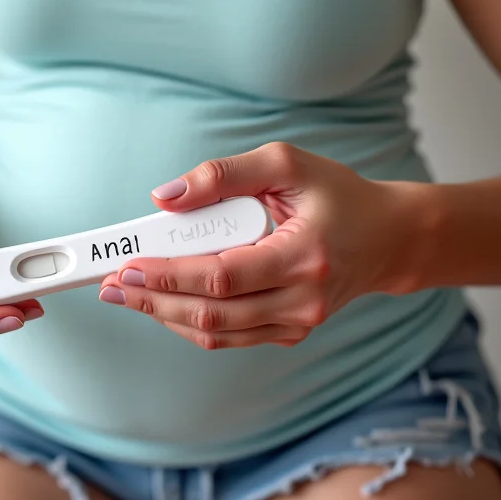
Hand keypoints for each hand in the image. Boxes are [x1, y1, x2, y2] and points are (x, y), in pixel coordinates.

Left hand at [98, 142, 417, 349]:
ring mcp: (298, 323)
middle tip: (111, 285)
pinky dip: (190, 322)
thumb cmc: (337, 195)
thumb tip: (166, 197)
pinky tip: (162, 303)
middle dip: (152, 300)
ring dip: (164, 315)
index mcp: (305, 255)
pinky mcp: (290, 332)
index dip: (168, 274)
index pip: (221, 276)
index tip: (127, 264)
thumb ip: (223, 174)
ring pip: (216, 332)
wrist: (389, 239)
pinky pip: (229, 336)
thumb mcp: (287, 163)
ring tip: (125, 295)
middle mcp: (304, 299)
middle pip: (212, 312)